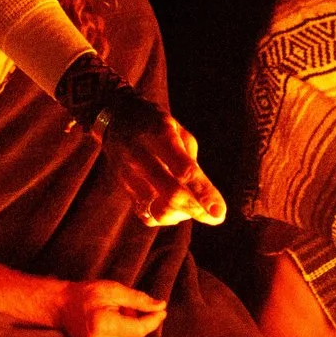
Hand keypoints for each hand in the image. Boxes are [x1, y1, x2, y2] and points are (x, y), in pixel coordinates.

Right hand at [54, 279, 166, 336]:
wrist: (62, 307)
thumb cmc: (88, 294)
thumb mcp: (113, 290)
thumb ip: (138, 300)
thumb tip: (161, 307)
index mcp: (102, 325)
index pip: (139, 329)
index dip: (153, 320)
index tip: (161, 311)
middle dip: (137, 323)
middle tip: (123, 309)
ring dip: (129, 333)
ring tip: (114, 319)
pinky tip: (109, 331)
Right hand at [99, 94, 226, 227]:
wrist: (116, 119)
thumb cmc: (156, 124)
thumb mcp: (177, 129)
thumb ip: (190, 159)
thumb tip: (203, 195)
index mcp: (160, 135)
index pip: (185, 171)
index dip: (204, 193)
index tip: (219, 212)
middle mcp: (141, 156)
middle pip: (171, 194)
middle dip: (196, 210)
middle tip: (215, 217)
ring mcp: (129, 174)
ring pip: (157, 210)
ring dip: (181, 214)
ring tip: (190, 205)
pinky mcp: (123, 187)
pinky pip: (146, 214)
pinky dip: (164, 217)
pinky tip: (173, 207)